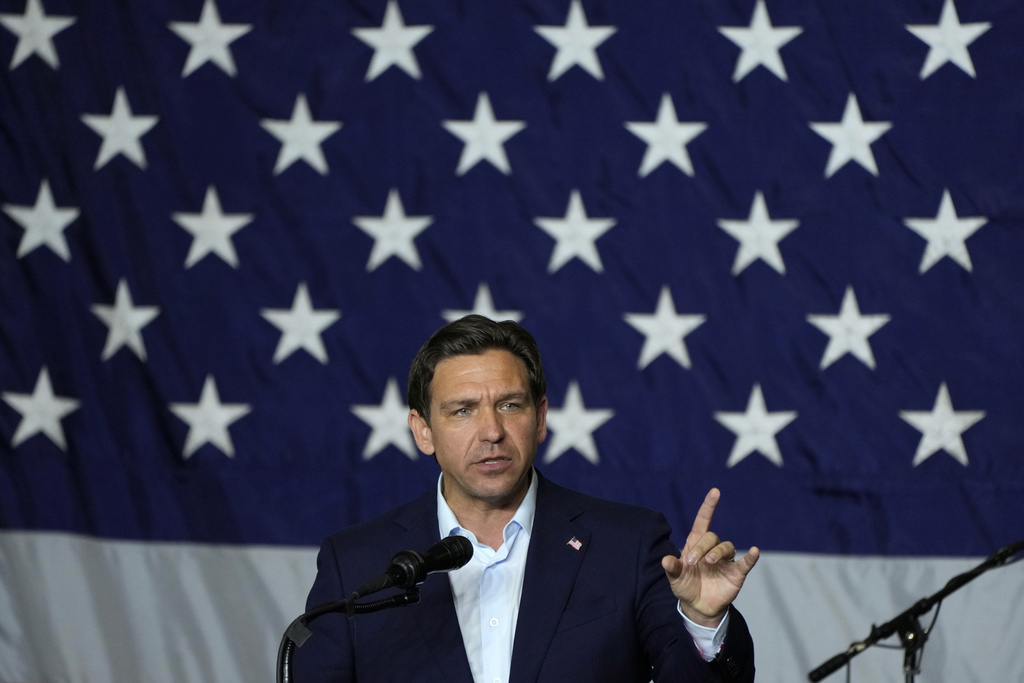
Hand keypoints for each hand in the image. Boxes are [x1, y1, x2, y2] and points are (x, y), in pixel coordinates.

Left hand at [661, 488, 758, 627]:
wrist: (698, 607)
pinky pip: (746, 562)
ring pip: (727, 546)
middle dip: (701, 547)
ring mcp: (725, 561)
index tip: (715, 491)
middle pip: (711, 537)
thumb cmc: (686, 587)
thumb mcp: (675, 578)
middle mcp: (712, 549)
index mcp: (696, 545)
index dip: (709, 506)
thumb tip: (665, 560)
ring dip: (717, 552)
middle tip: (692, 562)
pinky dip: (751, 557)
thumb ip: (672, 568)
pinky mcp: (736, 573)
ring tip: (709, 562)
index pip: (703, 521)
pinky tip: (755, 551)